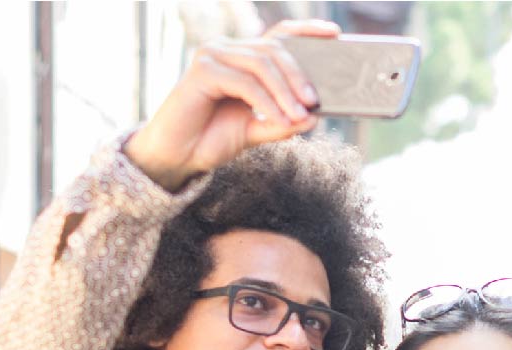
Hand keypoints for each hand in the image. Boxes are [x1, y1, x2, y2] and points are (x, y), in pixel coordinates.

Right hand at [124, 20, 338, 190]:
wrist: (177, 156)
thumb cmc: (212, 139)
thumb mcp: (256, 130)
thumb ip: (283, 122)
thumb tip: (314, 117)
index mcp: (242, 58)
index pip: (278, 36)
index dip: (306, 31)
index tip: (334, 33)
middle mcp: (227, 50)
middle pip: (274, 50)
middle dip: (298, 76)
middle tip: (315, 102)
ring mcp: (213, 56)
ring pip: (262, 64)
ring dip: (285, 92)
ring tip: (300, 115)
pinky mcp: (202, 71)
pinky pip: (245, 83)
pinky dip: (266, 102)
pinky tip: (279, 120)